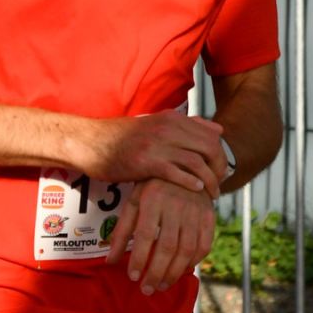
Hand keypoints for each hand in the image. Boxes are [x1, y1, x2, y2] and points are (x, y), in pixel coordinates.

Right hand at [74, 114, 225, 198]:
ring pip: (197, 162)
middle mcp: (168, 128)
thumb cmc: (124, 138)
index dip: (221, 154)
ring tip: (211, 194)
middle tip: (219, 184)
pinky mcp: (146, 162)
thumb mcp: (156, 124)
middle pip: (209, 148)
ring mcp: (157, 144)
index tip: (220, 170)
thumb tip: (218, 128)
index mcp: (172, 118)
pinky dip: (191, 182)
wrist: (91, 142)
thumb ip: (187, 126)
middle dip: (219, 168)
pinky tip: (195, 190)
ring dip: (209, 180)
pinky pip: (177, 173)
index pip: (211, 135)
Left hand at [103, 178, 215, 296]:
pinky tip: (182, 271)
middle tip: (147, 290)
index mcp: (153, 199)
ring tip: (161, 286)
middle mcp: (175, 205)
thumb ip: (122, 231)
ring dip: (174, 273)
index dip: (140, 259)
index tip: (133, 277)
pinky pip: (204, 245)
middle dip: (156, 272)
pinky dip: (194, 262)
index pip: (145, 235)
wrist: (185, 167)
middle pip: (167, 246)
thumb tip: (111, 261)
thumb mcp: (134, 202)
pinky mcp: (208, 216)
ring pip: (187, 250)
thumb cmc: (153, 187)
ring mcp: (194, 211)